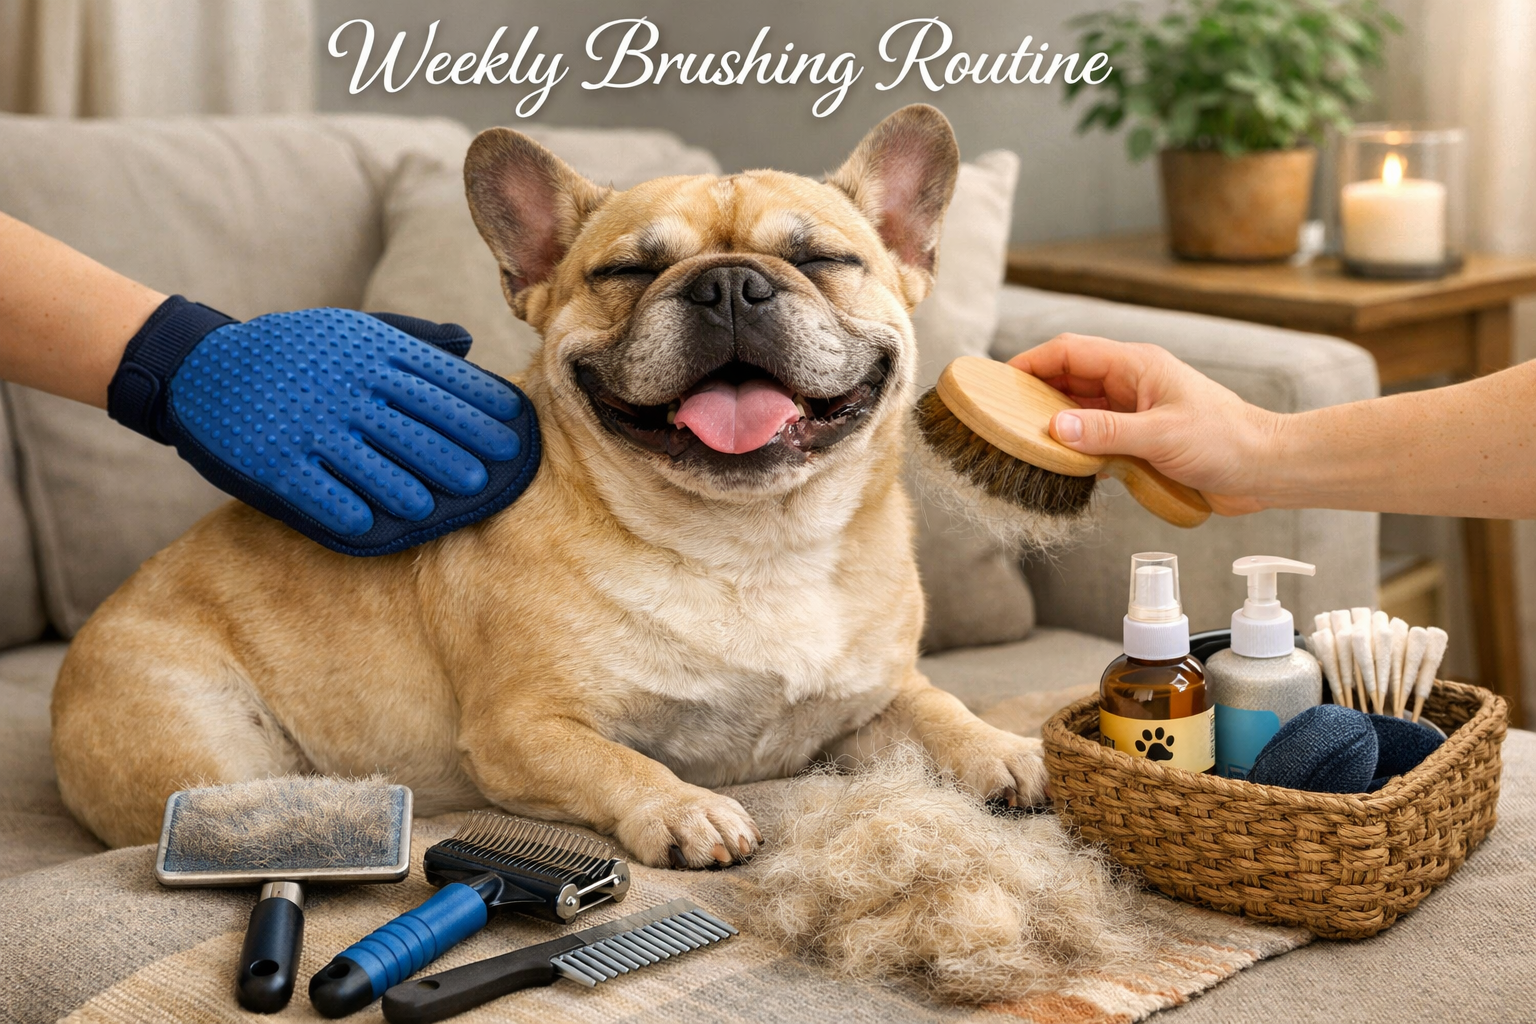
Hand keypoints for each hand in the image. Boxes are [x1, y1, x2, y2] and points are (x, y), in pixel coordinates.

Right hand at [107, 298, 540, 554]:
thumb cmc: (294, 351)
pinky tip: (368, 526)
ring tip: (433, 507)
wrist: (199, 364)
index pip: (439, 384)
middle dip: (454, 454)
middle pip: (414, 427)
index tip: (513, 434)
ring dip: (406, 489)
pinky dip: (343, 509)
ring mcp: (309, 426)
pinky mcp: (274, 460)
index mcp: (371, 356)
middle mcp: (346, 389)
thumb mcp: (352, 332)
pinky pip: (316, 490)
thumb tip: (469, 343)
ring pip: (370, 464)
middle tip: (485, 479)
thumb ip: (412, 340)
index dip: (480, 410)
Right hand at [1008, 333, 1278, 515]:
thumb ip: (1106, 431)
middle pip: (1069, 378)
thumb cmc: (1226, 441)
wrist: (1264, 469)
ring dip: (1055, 424)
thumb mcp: (1161, 436)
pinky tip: (1061, 464)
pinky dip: (1075, 448)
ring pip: (1079, 409)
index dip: (1031, 362)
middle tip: (1002, 415)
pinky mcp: (1139, 440)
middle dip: (1035, 393)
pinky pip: (1094, 437)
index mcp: (1136, 365)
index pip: (1070, 352)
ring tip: (1023, 440)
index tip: (999, 381)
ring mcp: (1134, 411)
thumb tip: (1054, 427)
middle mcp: (1131, 383)